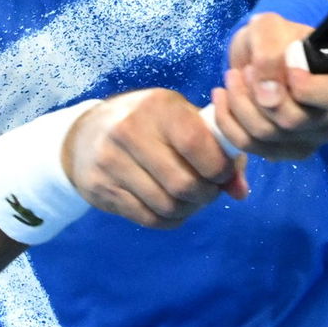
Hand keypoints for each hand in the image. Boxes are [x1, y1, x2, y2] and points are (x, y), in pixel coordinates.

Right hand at [61, 89, 247, 229]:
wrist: (86, 134)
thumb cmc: (149, 125)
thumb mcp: (181, 120)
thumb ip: (217, 150)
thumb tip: (240, 191)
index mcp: (158, 107)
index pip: (197, 145)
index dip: (219, 169)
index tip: (222, 174)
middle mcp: (130, 130)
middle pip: (183, 183)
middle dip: (205, 195)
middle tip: (207, 191)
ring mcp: (111, 160)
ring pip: (166, 205)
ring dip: (187, 210)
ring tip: (189, 200)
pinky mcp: (99, 187)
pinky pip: (147, 218)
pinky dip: (168, 219)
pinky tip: (169, 207)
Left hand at [213, 12, 327, 160]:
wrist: (258, 54)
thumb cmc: (275, 38)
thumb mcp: (271, 26)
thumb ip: (271, 50)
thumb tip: (267, 92)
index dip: (308, 87)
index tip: (285, 64)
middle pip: (294, 120)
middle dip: (259, 93)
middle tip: (247, 69)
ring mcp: (310, 138)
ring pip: (267, 134)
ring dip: (240, 103)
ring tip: (232, 77)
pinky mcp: (283, 152)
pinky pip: (249, 145)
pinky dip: (227, 119)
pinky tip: (222, 96)